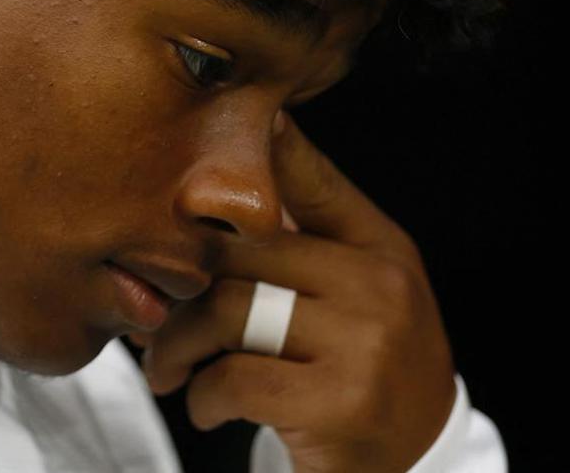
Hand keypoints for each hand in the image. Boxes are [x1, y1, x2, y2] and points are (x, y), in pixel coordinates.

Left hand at [130, 110, 458, 472]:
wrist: (417, 467)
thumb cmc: (363, 368)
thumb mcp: (355, 289)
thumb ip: (309, 225)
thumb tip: (261, 131)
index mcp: (381, 248)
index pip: (310, 179)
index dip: (256, 156)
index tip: (194, 141)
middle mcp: (381, 285)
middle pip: (244, 254)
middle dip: (183, 288)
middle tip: (152, 320)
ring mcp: (367, 344)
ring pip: (231, 313)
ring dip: (178, 346)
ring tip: (166, 369)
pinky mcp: (343, 404)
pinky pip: (237, 378)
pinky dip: (204, 396)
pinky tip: (206, 406)